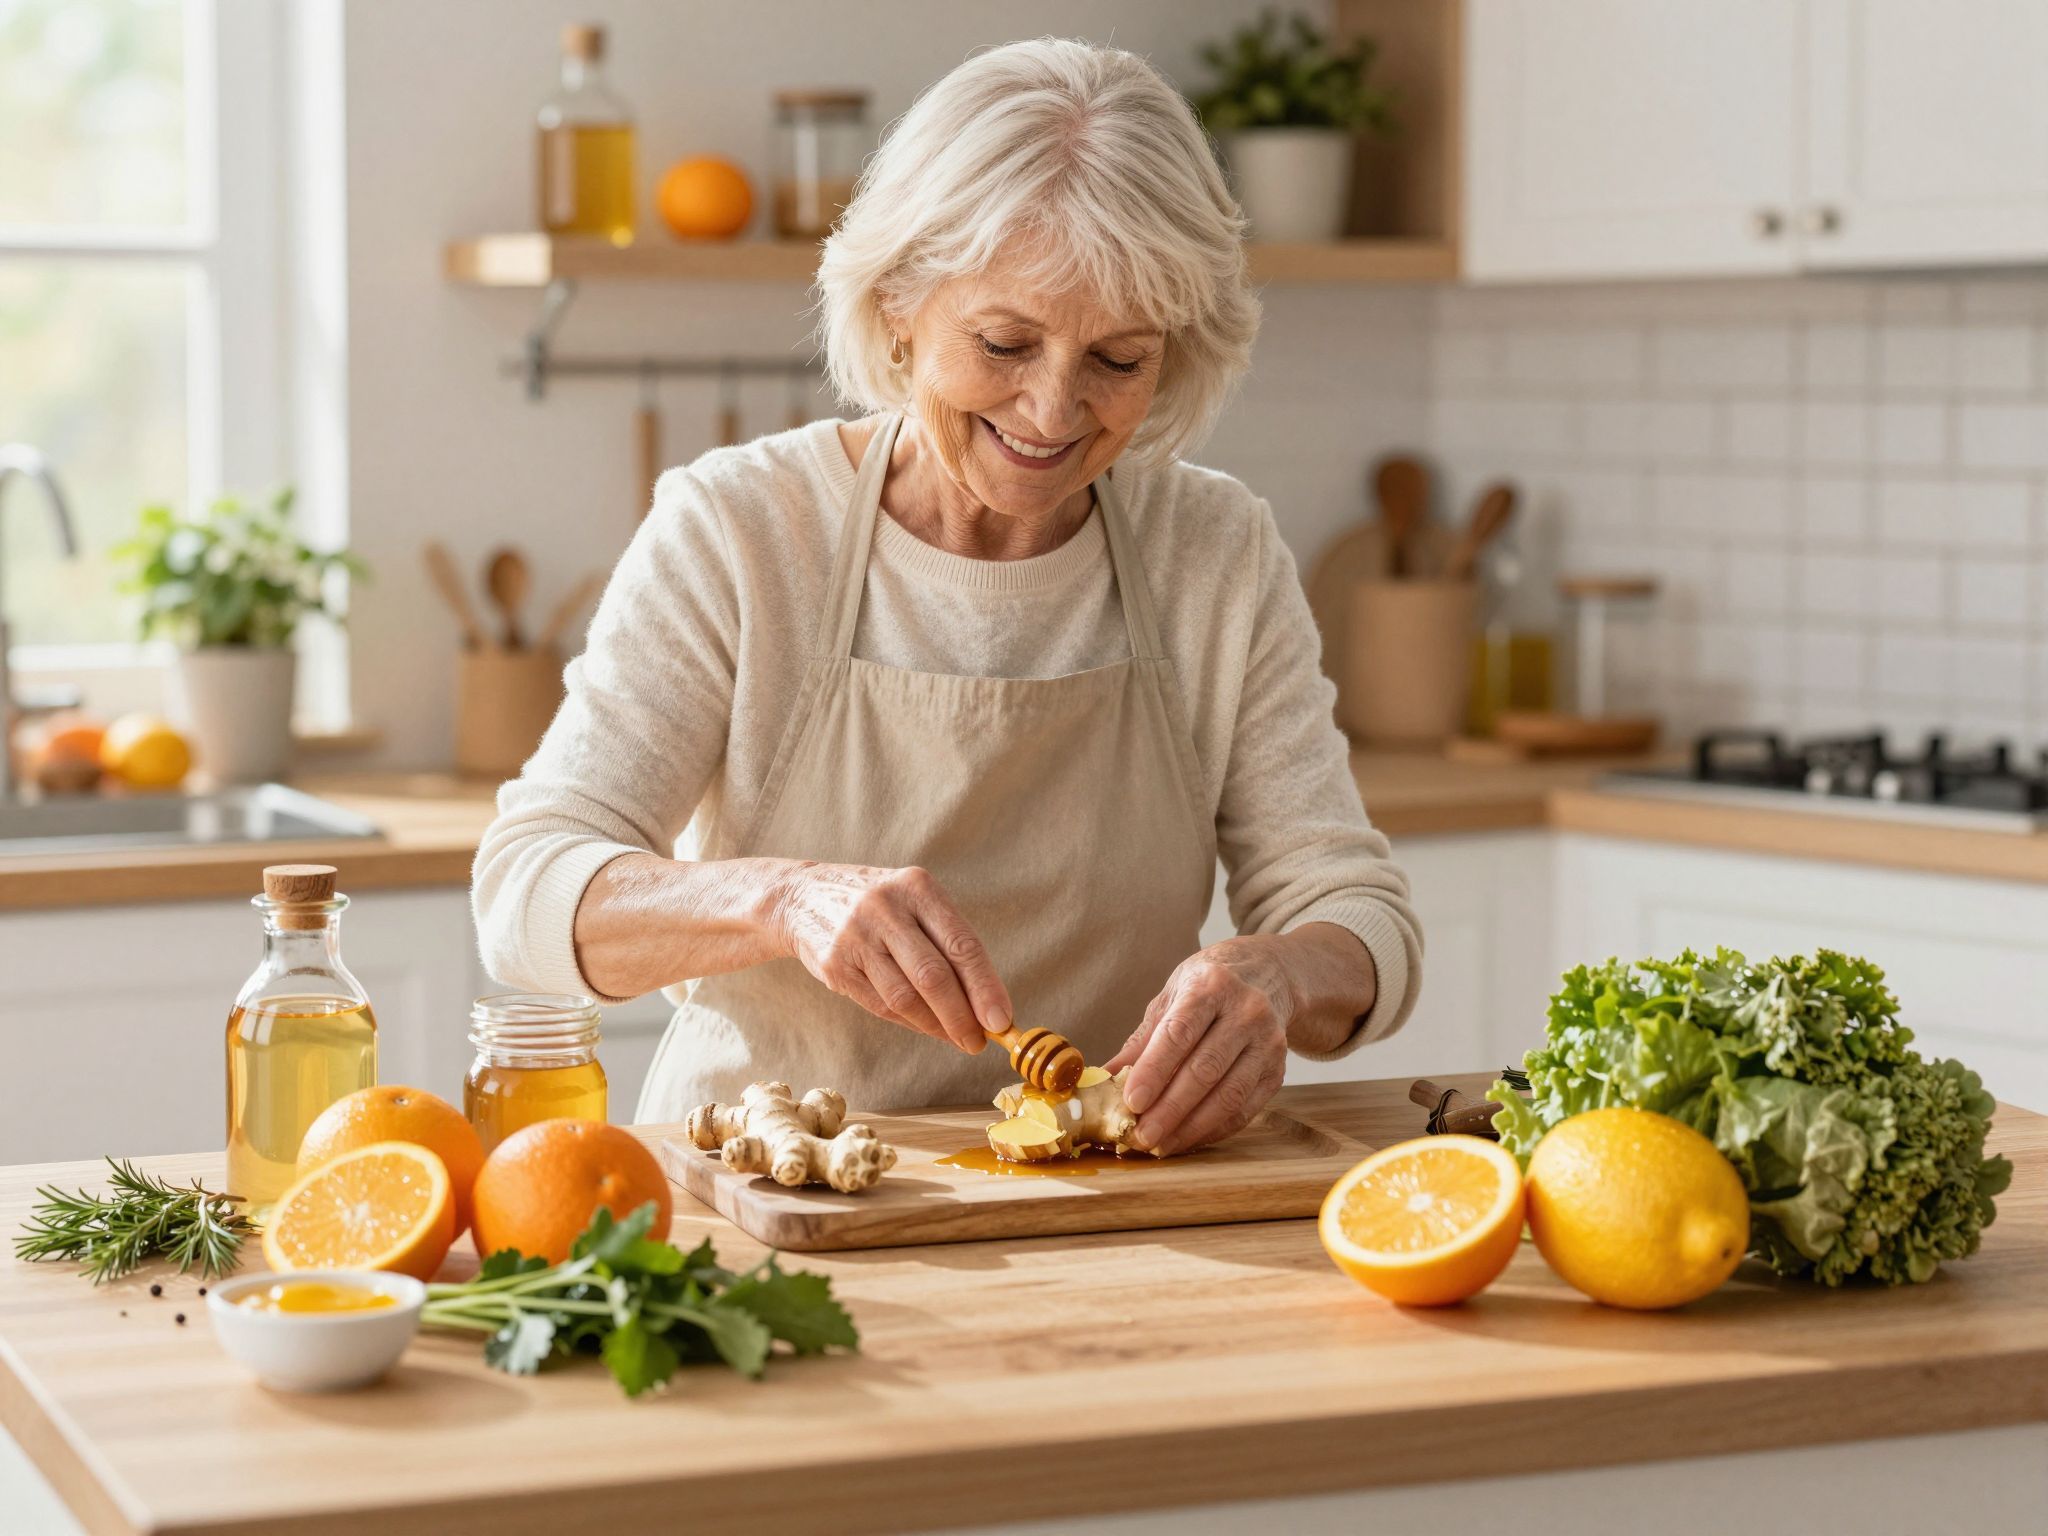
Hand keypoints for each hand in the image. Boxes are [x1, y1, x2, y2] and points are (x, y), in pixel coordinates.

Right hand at [773, 862, 1011, 1052]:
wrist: (803, 896)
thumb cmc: (881, 907)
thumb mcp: (914, 902)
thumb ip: (949, 943)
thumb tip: (988, 1004)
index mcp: (916, 886)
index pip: (960, 944)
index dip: (985, 987)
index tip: (1002, 1020)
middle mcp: (885, 908)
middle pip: (933, 976)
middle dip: (962, 1017)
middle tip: (979, 1042)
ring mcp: (855, 937)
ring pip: (905, 997)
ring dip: (936, 1026)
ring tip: (956, 1038)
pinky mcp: (834, 965)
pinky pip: (880, 1005)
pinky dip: (909, 1022)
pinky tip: (925, 1027)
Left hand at [1106, 937, 1293, 1155]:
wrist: (1266, 976)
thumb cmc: (1208, 987)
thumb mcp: (1171, 997)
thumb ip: (1142, 1040)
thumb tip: (1105, 1079)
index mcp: (1212, 986)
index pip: (1179, 1034)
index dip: (1154, 1071)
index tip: (1132, 1102)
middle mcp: (1246, 1012)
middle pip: (1204, 1070)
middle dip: (1170, 1109)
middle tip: (1141, 1136)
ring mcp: (1268, 1043)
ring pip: (1228, 1095)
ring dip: (1191, 1127)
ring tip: (1161, 1145)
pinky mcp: (1277, 1071)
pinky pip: (1245, 1109)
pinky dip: (1214, 1129)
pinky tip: (1188, 1138)